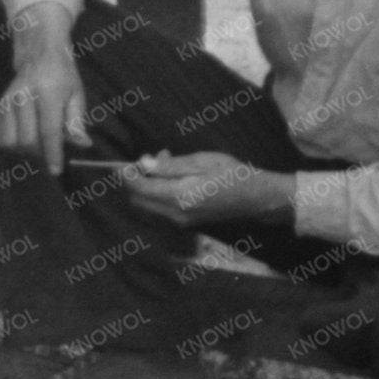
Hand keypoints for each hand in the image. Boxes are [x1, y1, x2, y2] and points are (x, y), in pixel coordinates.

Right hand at [0, 31, 86, 174]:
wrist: (38, 51)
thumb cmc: (63, 74)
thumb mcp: (76, 94)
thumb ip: (77, 121)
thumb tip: (83, 145)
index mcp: (47, 93)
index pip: (49, 131)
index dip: (53, 154)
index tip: (56, 170)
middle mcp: (24, 97)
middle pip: (28, 140)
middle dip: (40, 153)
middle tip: (52, 151)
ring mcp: (8, 101)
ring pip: (11, 141)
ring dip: (25, 150)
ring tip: (38, 143)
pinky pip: (1, 136)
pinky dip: (14, 143)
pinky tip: (26, 137)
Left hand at [115, 152, 290, 229]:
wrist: (257, 198)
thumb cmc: (233, 174)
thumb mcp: (201, 162)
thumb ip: (169, 166)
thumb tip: (143, 164)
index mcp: (178, 198)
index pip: (139, 189)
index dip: (126, 175)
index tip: (121, 162)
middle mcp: (176, 214)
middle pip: (139, 200)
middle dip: (137, 180)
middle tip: (150, 158)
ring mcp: (181, 221)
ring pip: (150, 204)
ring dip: (149, 184)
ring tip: (166, 160)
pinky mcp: (187, 221)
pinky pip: (163, 208)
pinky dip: (160, 191)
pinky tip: (176, 175)